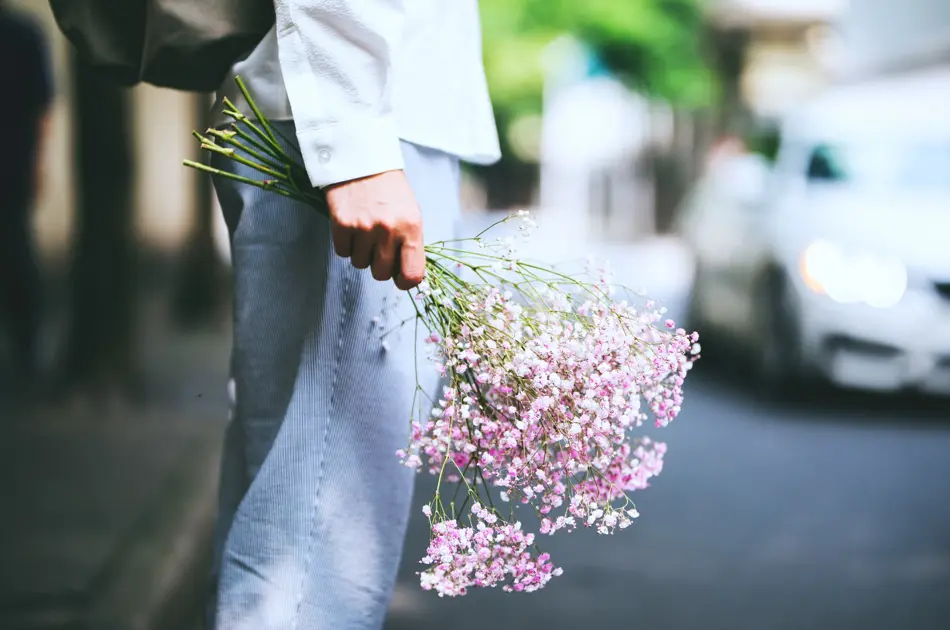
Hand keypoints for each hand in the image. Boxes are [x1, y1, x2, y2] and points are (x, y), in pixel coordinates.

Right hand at [324, 170, 424, 289]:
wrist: (361, 158)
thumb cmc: (389, 187)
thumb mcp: (411, 212)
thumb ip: (410, 242)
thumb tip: (406, 272)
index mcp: (412, 227)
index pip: (412, 274)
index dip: (405, 281)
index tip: (400, 277)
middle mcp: (389, 230)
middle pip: (382, 274)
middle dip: (380, 265)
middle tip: (379, 247)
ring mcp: (364, 228)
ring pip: (360, 264)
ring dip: (362, 253)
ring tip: (365, 231)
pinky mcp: (342, 224)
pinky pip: (343, 252)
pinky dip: (346, 244)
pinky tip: (351, 226)